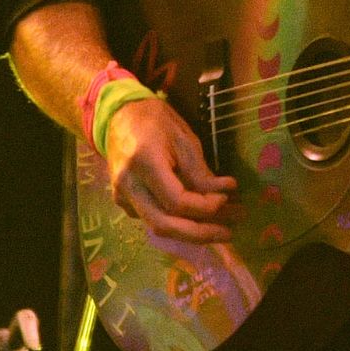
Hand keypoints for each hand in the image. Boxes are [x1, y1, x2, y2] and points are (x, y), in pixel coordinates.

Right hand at [100, 94, 237, 241]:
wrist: (120, 116)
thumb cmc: (156, 121)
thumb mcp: (185, 139)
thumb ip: (201, 172)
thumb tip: (225, 194)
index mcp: (144, 162)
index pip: (176, 201)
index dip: (205, 206)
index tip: (226, 198)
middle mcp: (128, 184)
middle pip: (164, 224)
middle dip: (200, 234)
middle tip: (228, 234)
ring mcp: (121, 195)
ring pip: (157, 226)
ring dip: (191, 232)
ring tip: (222, 229)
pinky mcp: (122, 201)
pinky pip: (152, 218)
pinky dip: (177, 222)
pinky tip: (200, 218)